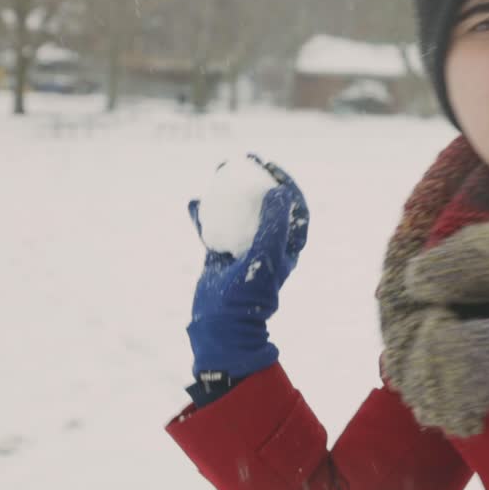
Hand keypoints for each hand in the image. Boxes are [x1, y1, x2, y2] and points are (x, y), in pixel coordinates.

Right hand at [186, 156, 309, 378]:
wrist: (221, 327)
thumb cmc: (248, 296)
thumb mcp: (265, 258)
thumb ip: (274, 225)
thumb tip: (279, 192)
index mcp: (287, 247)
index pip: (294, 208)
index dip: (286, 183)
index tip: (271, 167)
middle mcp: (267, 246)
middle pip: (265, 204)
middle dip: (256, 180)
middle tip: (245, 162)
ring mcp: (243, 250)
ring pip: (238, 213)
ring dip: (230, 192)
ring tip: (219, 172)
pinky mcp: (221, 258)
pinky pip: (214, 229)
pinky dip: (205, 216)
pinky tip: (194, 202)